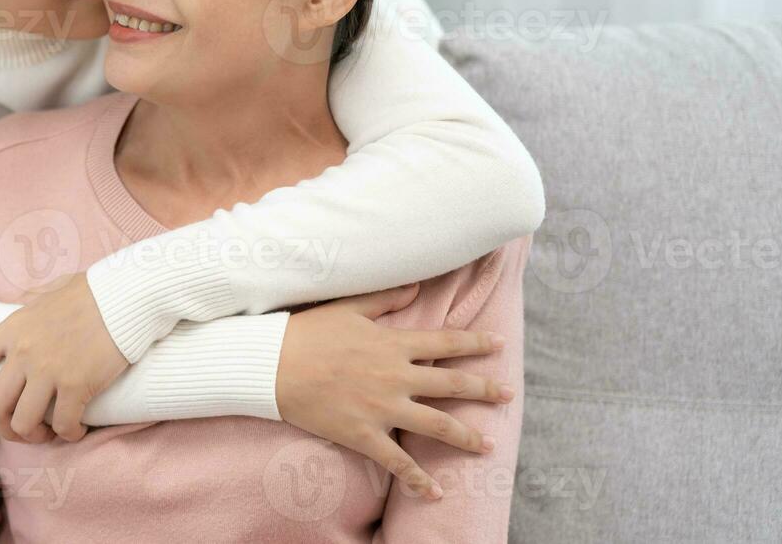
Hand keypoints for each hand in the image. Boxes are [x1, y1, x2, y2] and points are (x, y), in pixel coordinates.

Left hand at [0, 272, 128, 443]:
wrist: (125, 295)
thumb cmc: (93, 291)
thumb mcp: (53, 289)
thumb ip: (34, 297)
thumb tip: (28, 295)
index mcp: (12, 328)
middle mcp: (24, 351)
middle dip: (4, 428)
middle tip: (23, 432)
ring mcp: (49, 369)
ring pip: (24, 423)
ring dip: (35, 436)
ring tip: (51, 433)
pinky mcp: (76, 384)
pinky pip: (63, 425)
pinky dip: (69, 434)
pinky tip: (79, 430)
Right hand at [274, 283, 513, 501]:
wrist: (272, 364)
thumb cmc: (307, 332)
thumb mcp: (348, 308)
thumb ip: (386, 300)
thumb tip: (417, 288)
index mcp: (393, 344)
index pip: (445, 342)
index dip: (475, 342)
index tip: (499, 343)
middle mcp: (396, 377)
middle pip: (451, 384)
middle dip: (484, 388)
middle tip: (509, 394)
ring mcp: (382, 408)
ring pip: (436, 425)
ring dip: (466, 436)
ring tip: (487, 445)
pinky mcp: (364, 435)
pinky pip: (398, 462)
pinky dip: (419, 480)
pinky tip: (436, 493)